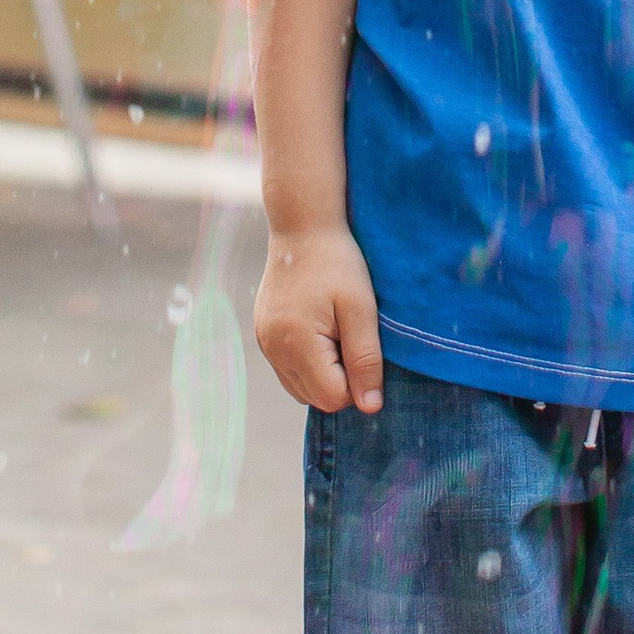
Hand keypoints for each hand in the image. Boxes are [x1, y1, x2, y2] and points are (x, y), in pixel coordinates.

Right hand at [254, 218, 384, 413]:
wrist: (302, 226)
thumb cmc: (337, 263)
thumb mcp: (361, 308)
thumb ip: (365, 359)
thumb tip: (370, 407)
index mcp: (295, 342)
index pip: (331, 398)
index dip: (356, 382)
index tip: (362, 345)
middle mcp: (272, 349)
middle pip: (315, 398)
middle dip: (340, 378)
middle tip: (349, 334)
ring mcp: (264, 343)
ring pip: (301, 388)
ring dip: (324, 373)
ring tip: (335, 330)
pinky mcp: (263, 335)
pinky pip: (289, 370)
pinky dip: (309, 363)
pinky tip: (320, 330)